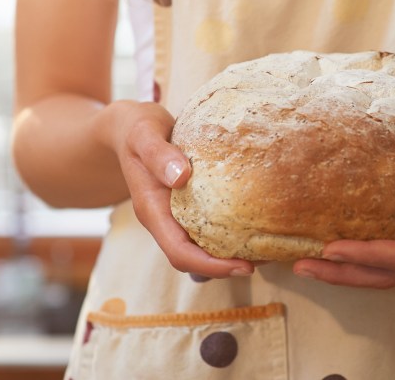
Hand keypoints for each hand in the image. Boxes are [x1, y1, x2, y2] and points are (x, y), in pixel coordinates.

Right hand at [107, 100, 257, 278]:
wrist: (127, 127)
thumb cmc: (136, 128)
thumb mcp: (143, 134)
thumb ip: (158, 154)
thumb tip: (181, 177)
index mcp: (152, 210)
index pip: (179, 252)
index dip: (211, 265)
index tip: (244, 266)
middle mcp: (163, 219)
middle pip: (193, 259)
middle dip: (226, 266)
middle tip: (267, 258)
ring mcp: (174, 215)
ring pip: (201, 248)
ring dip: (229, 254)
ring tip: (266, 248)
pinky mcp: (186, 206)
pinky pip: (207, 228)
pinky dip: (228, 234)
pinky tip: (253, 225)